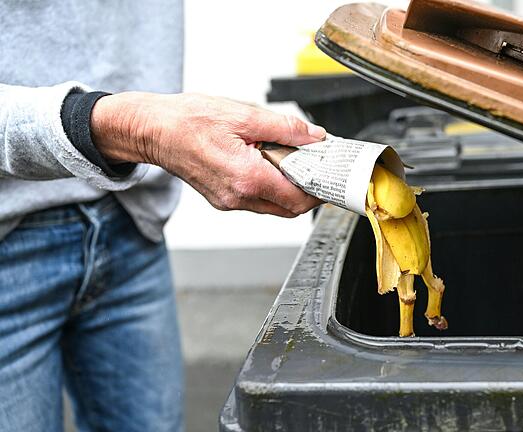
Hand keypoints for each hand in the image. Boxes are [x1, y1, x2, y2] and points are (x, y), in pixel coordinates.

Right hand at [91, 92, 324, 217]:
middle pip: (290, 208)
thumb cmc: (187, 120)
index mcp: (247, 177)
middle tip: (318, 167)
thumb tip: (314, 136)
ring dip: (289, 189)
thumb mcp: (243, 114)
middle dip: (308, 191)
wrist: (151, 130)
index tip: (331, 176)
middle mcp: (238, 197)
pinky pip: (257, 201)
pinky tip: (270, 164)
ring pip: (274, 206)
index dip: (321, 189)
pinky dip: (271, 187)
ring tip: (294, 161)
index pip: (299, 198)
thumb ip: (285, 128)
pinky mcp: (222, 199)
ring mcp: (229, 202)